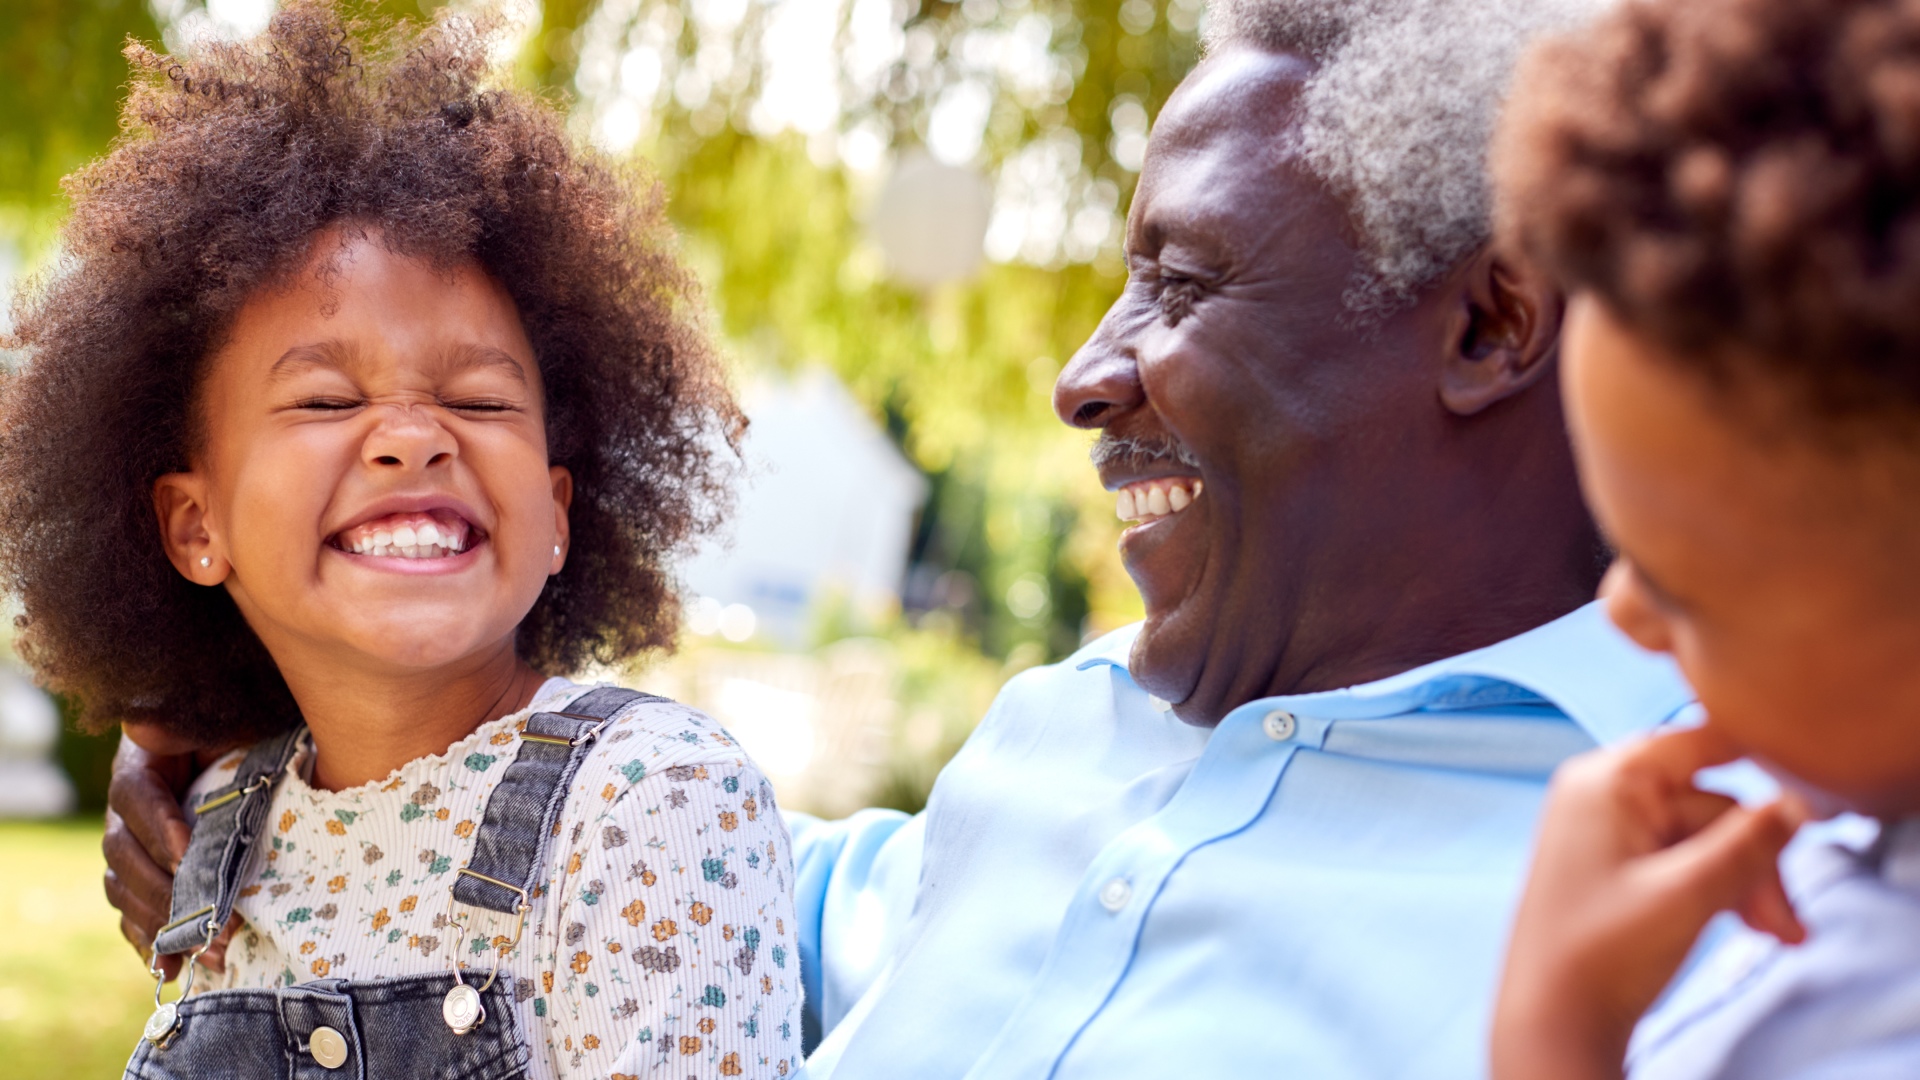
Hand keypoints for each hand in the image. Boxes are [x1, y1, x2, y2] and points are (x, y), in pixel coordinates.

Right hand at [103, 724, 234, 979]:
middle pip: (123, 853)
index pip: (135, 795)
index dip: (157, 826)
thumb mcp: (225, 718)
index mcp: (141, 763)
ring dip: (161, 924)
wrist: (252, 750)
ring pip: (124, 890)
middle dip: (164, 890)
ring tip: (201, 948)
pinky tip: (171, 970)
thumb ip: (188, 724)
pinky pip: (135, 916)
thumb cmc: (243, 728)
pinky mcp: (148, 880)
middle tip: (205, 915)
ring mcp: (134, 848)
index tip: (186, 855)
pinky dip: (151, 944)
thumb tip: (148, 724)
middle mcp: (127, 809)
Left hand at [1491, 725, 1809, 1079]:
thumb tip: (1796, 802)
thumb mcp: (1689, 893)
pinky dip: (1720, 888)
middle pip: (1710, 802)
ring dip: (1746, 882)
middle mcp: (1602, 791)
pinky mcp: (1615, 864)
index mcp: (1607, 778)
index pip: (1700, 740)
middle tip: (1784, 920)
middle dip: (1756, 859)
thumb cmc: (1603, 952)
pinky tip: (1752, 927)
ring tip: (1776, 935)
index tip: (1806, 796)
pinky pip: (1683, 858)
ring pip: (1705, 837)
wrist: (1553, 1020)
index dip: (1760, 761)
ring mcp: (1606, 828)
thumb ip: (1747, 843)